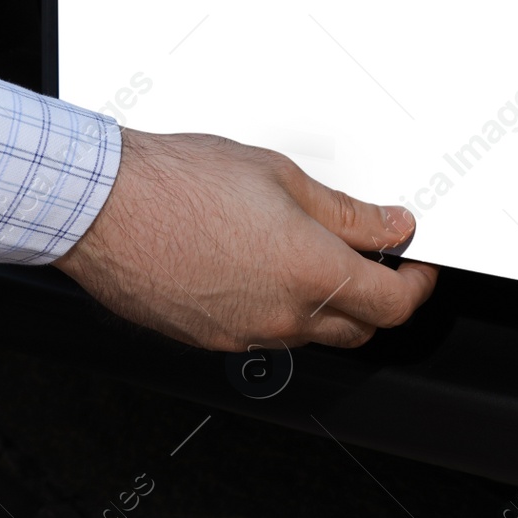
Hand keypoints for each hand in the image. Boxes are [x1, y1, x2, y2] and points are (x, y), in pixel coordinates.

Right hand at [52, 128, 439, 351]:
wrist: (99, 207)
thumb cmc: (176, 183)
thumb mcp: (281, 177)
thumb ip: (347, 212)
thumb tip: (389, 226)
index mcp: (312, 273)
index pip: (394, 304)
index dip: (418, 286)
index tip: (419, 267)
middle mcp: (282, 316)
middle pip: (359, 329)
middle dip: (377, 298)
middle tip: (372, 258)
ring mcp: (243, 335)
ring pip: (310, 335)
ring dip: (327, 307)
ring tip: (308, 257)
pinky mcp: (208, 340)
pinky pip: (263, 335)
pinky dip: (278, 310)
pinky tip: (259, 270)